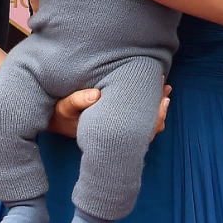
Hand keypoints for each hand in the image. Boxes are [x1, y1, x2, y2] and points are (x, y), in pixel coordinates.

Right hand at [46, 84, 169, 138]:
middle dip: (160, 107)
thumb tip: (96, 95)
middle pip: (149, 126)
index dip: (155, 111)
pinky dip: (149, 109)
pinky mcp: (117, 125)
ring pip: (146, 124)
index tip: (161, 94)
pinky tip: (154, 96)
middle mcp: (118, 133)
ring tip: (165, 89)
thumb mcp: (66, 107)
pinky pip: (139, 121)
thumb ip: (78, 100)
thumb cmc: (63, 115)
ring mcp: (118, 130)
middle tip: (166, 88)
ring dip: (156, 107)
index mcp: (111, 131)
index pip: (141, 126)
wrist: (56, 123)